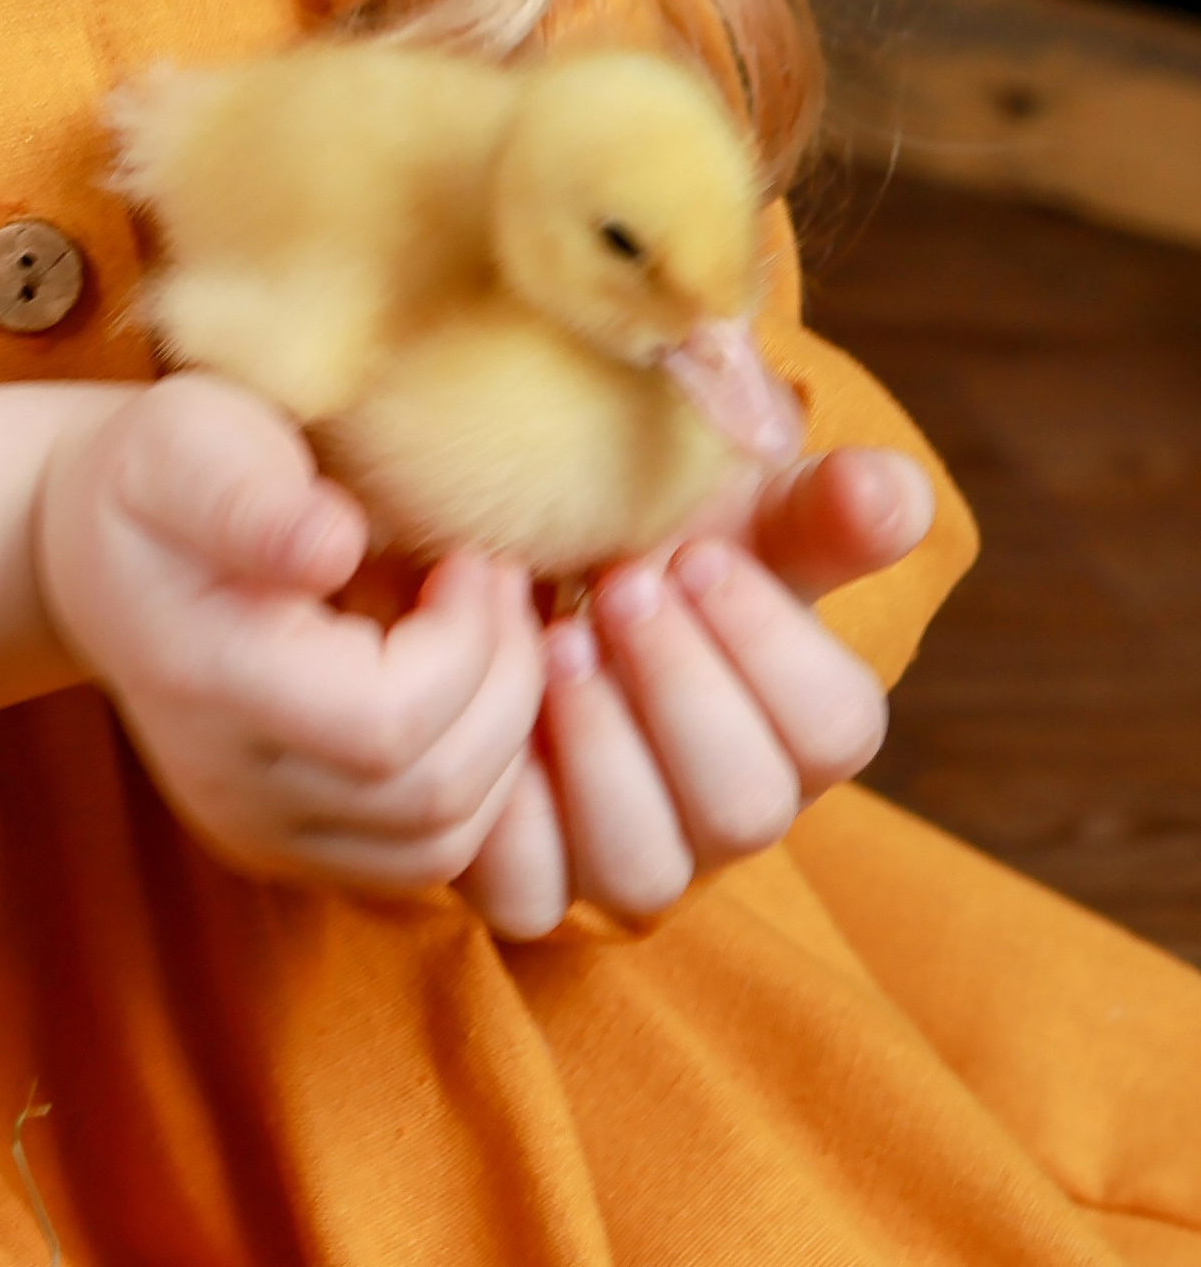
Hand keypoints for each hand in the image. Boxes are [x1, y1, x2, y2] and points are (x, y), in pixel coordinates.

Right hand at [33, 371, 546, 889]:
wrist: (93, 549)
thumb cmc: (159, 473)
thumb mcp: (189, 443)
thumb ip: (252, 497)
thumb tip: (333, 545)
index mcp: (206, 679)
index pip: (387, 724)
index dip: (467, 647)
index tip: (472, 557)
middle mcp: (228, 783)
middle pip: (430, 795)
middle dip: (505, 687)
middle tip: (503, 587)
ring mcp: (255, 829)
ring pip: (439, 844)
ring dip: (501, 742)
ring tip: (491, 638)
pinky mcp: (283, 847)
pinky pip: (416, 860)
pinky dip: (473, 788)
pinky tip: (465, 696)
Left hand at [462, 445, 933, 940]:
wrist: (529, 564)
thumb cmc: (653, 530)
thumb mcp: (739, 503)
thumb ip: (825, 501)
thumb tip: (891, 495)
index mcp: (801, 726)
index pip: (837, 730)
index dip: (769, 645)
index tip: (700, 555)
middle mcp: (728, 810)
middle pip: (748, 809)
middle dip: (679, 688)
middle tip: (619, 584)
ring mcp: (635, 857)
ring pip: (644, 868)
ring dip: (598, 745)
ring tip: (557, 639)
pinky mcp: (535, 882)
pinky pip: (530, 893)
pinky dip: (509, 801)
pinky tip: (496, 701)